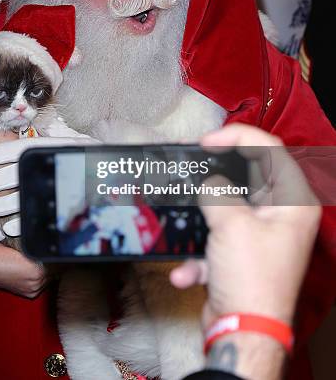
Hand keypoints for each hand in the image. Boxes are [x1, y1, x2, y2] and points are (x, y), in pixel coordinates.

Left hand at [0, 117, 100, 235]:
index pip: (27, 148)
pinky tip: (9, 226)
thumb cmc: (89, 162)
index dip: (4, 151)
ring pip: (28, 195)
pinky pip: (39, 217)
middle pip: (22, 171)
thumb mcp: (72, 146)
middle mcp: (63, 165)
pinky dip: (21, 222)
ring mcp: (66, 186)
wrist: (120, 182)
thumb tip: (16, 135)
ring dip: (3, 203)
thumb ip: (49, 143)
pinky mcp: (69, 209)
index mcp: (60, 147)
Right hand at [170, 124, 320, 328]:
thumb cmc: (250, 276)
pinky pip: (217, 235)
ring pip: (228, 204)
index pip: (271, 149)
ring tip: (177, 199)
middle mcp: (281, 214)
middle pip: (247, 175)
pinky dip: (201, 250)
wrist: (242, 334)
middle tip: (189, 157)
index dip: (238, 137)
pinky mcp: (241, 251)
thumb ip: (216, 191)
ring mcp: (261, 233)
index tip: (206, 142)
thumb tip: (208, 182)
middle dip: (216, 168)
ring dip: (202, 210)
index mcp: (293, 201)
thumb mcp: (231, 223)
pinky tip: (188, 271)